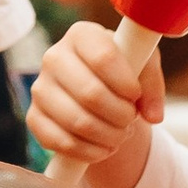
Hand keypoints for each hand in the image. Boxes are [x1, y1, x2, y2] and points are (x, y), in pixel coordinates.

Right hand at [28, 24, 161, 187]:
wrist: (96, 90)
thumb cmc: (122, 72)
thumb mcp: (144, 67)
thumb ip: (152, 85)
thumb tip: (154, 115)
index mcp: (82, 35)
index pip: (103, 58)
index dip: (125, 83)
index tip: (135, 95)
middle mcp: (54, 57)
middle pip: (91, 93)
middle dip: (120, 115)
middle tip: (130, 120)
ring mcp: (40, 88)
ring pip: (78, 122)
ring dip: (108, 136)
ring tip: (121, 134)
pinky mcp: (34, 117)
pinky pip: (61, 142)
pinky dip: (89, 152)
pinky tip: (104, 147)